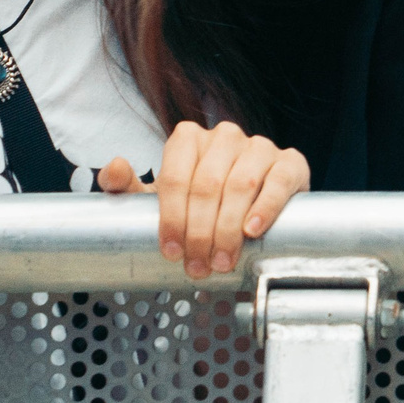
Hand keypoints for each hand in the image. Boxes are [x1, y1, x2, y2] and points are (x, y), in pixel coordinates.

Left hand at [98, 121, 310, 279]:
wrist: (249, 206)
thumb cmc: (197, 203)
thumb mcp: (158, 200)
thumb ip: (126, 188)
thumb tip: (114, 167)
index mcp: (188, 139)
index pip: (175, 177)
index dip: (172, 218)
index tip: (171, 251)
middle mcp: (224, 136)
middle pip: (207, 185)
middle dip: (200, 232)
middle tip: (197, 266)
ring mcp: (259, 146)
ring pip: (242, 184)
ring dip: (229, 228)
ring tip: (222, 260)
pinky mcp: (289, 161)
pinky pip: (278, 180)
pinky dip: (265, 207)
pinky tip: (253, 230)